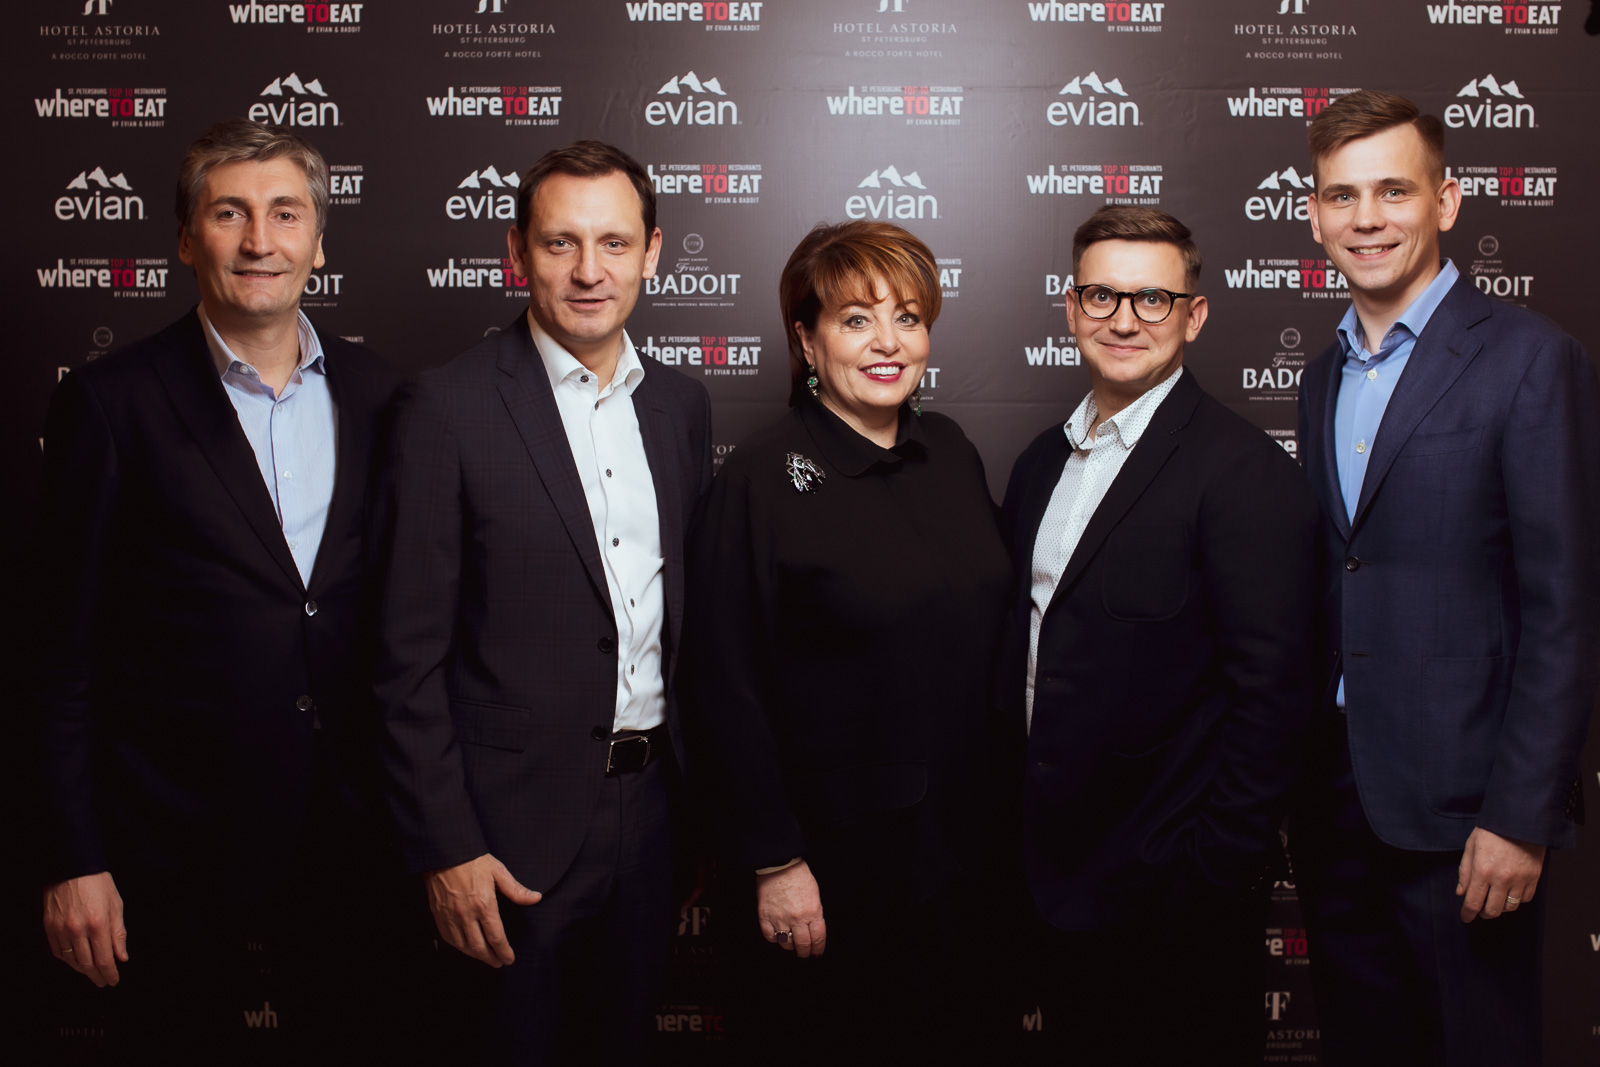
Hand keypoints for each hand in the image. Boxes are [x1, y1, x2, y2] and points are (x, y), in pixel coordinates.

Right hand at [43, 871, 127, 986]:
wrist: (72, 867)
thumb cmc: (98, 883)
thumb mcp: (116, 905)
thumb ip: (119, 934)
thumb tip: (122, 957)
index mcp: (98, 924)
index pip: (104, 960)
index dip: (110, 974)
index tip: (113, 980)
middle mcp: (78, 930)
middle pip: (87, 964)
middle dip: (97, 976)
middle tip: (103, 981)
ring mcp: (61, 929)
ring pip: (71, 961)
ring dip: (83, 970)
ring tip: (92, 973)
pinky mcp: (49, 927)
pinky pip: (58, 952)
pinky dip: (68, 960)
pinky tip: (76, 961)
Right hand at [424, 853, 541, 966]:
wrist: (444, 852)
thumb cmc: (473, 860)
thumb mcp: (498, 871)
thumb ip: (516, 889)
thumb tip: (535, 898)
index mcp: (483, 905)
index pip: (496, 937)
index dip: (504, 951)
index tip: (509, 959)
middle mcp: (466, 915)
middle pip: (479, 947)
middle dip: (491, 958)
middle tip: (498, 963)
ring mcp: (450, 916)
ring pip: (463, 946)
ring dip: (475, 955)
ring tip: (485, 957)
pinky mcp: (438, 915)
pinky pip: (448, 938)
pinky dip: (459, 947)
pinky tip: (466, 948)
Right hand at [756, 859, 825, 957]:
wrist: (779, 865)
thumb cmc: (799, 877)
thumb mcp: (815, 895)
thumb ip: (815, 914)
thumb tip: (815, 931)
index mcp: (812, 912)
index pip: (818, 938)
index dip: (818, 949)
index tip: (816, 953)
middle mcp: (797, 918)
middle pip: (802, 944)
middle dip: (804, 952)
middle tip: (804, 954)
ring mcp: (780, 918)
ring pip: (785, 943)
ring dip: (789, 946)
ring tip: (791, 944)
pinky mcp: (765, 917)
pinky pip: (770, 936)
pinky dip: (774, 939)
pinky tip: (777, 935)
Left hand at [1456, 827, 1544, 922]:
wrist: (1520, 819)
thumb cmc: (1492, 831)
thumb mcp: (1471, 847)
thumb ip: (1465, 872)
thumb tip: (1461, 893)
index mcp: (1483, 871)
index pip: (1473, 902)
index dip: (1468, 914)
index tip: (1466, 918)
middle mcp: (1502, 879)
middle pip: (1493, 910)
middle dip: (1483, 913)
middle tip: (1479, 908)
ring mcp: (1520, 879)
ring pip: (1510, 907)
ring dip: (1500, 907)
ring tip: (1494, 898)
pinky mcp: (1534, 878)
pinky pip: (1525, 899)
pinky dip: (1516, 900)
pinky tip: (1509, 892)